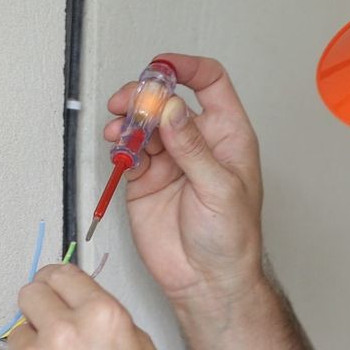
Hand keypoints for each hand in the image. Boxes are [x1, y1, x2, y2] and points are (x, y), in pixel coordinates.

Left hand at [0, 263, 186, 349]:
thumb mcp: (139, 348)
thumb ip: (103, 317)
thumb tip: (76, 301)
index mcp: (100, 316)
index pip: (59, 274)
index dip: (55, 283)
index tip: (51, 288)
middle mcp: (64, 333)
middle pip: (29, 295)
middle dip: (39, 311)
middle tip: (52, 334)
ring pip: (17, 336)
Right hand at [104, 54, 264, 305]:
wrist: (207, 281)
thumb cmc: (231, 240)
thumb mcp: (220, 189)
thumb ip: (193, 147)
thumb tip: (172, 109)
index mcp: (227, 136)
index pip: (210, 83)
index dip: (187, 68)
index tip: (161, 68)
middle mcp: (197, 142)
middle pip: (167, 99)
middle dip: (145, 95)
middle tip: (128, 103)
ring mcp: (170, 160)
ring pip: (143, 122)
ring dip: (128, 120)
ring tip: (118, 129)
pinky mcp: (145, 179)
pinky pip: (128, 151)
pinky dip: (120, 146)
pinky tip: (119, 151)